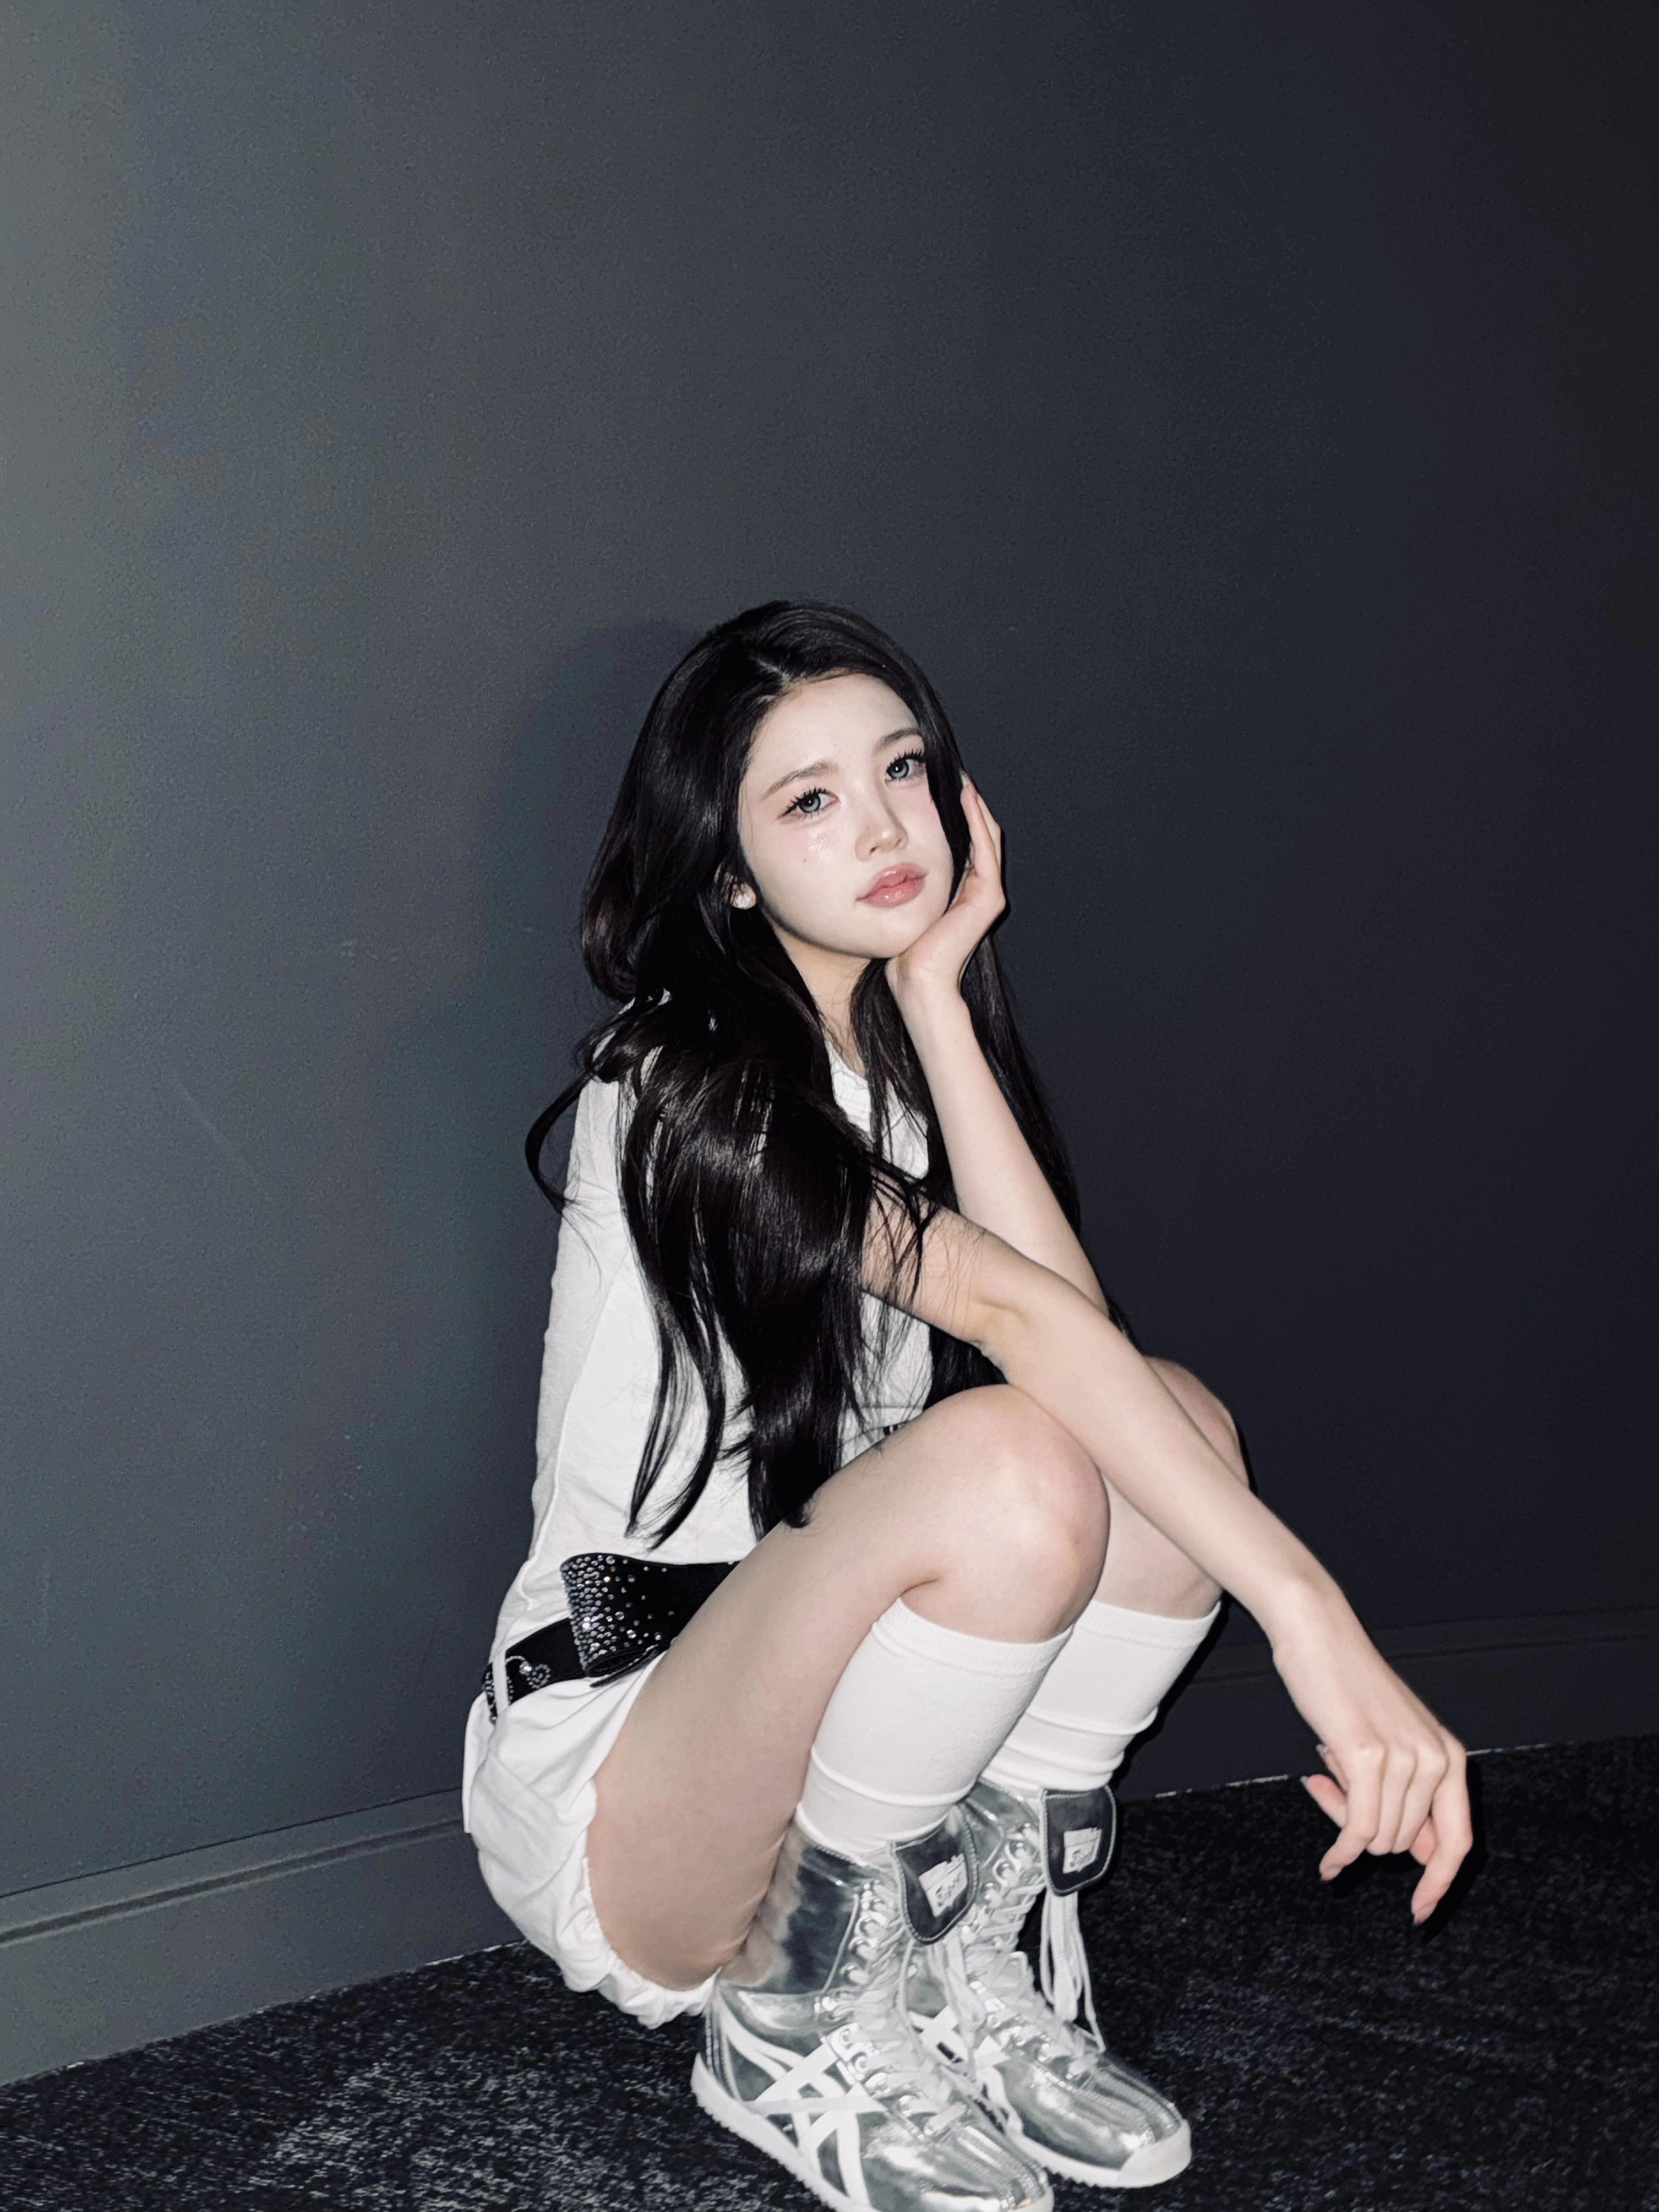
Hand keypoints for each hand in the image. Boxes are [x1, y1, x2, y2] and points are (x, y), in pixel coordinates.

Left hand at [885, 779, 1006, 1012]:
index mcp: (961, 894)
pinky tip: (967, 797)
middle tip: (955, 773)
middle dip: (967, 806)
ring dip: (975, 806)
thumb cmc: (904, 953)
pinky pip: (985, 849)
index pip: (964, 844)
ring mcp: (987, 894)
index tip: (938, 787)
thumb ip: (904, 884)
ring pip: (986, 837)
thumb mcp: (903, 907)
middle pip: (978, 837)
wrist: (917, 981)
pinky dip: (978, 821)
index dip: (956, 816)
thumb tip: (883, 862)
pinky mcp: (988, 897)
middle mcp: (978, 892)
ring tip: (962, 778)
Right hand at [1271, 1590, 1472, 1923]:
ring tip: (1323, 1778)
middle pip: (1404, 1844)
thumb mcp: (1394, 1742)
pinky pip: (1357, 1830)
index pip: (1458, 1841)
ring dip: (1346, 1828)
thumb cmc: (1349, 1687)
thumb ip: (1411, 1797)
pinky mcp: (1366, 1756)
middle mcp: (1436, 1760)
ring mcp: (1404, 1759)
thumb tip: (1423, 1857)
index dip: (1440, 1884)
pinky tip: (1328, 1863)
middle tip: (1330, 1790)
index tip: (1420, 1915)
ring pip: (1377, 1839)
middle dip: (1366, 1833)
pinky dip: (1340, 1853)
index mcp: (1450, 1757)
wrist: (1318, 1633)